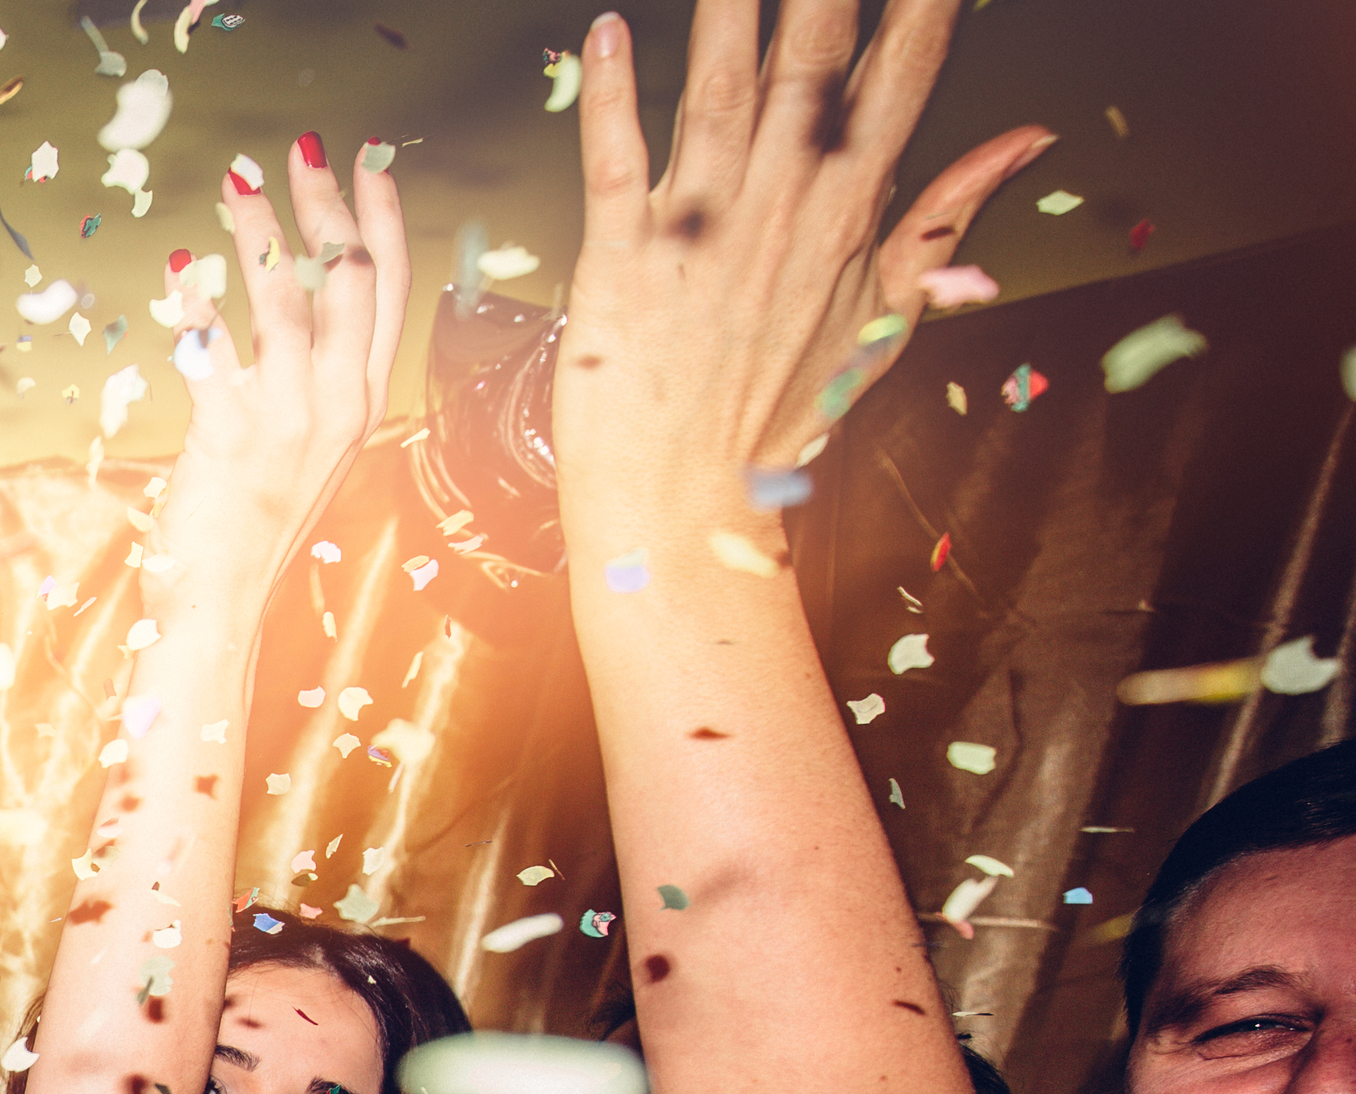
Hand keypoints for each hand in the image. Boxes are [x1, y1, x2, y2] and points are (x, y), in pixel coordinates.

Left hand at [160, 136, 410, 581]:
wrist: (224, 605)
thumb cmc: (257, 527)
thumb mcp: (307, 448)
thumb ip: (312, 382)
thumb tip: (293, 308)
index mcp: (363, 402)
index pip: (389, 291)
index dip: (382, 218)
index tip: (371, 161)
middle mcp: (337, 405)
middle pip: (347, 279)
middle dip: (327, 204)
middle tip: (303, 152)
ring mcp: (287, 421)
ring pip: (285, 301)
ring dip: (260, 235)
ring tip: (238, 186)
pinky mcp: (227, 436)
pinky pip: (212, 351)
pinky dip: (196, 302)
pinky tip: (182, 264)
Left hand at [559, 0, 1048, 509]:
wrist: (686, 501)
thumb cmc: (777, 414)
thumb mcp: (886, 316)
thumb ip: (949, 215)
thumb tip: (1027, 141)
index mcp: (850, 209)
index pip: (905, 73)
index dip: (924, 1)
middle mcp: (783, 202)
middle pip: (816, 56)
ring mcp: (702, 223)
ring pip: (722, 84)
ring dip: (730, 5)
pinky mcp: (622, 251)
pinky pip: (614, 156)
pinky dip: (610, 92)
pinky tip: (609, 28)